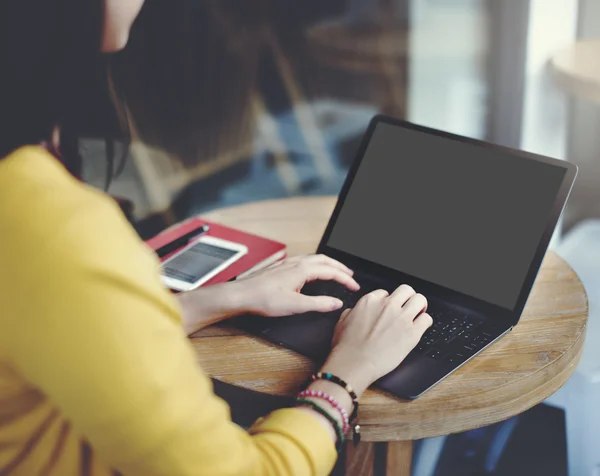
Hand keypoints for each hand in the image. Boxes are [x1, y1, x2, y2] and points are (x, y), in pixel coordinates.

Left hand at [235, 254, 359, 316]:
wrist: (241, 295)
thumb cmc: (264, 300)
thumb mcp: (295, 305)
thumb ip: (319, 304)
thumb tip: (336, 303)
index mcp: (302, 269)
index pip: (331, 271)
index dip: (345, 279)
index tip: (354, 287)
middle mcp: (296, 263)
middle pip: (325, 260)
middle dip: (340, 267)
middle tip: (350, 276)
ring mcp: (287, 263)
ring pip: (314, 258)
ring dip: (328, 264)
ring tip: (335, 271)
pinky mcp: (280, 268)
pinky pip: (304, 260)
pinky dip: (316, 264)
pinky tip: (311, 271)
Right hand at [321, 285, 432, 396]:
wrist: (354, 364)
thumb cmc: (346, 347)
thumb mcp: (342, 322)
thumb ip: (351, 312)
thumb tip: (354, 311)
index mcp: (370, 301)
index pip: (386, 293)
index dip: (388, 302)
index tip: (389, 309)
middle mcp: (387, 305)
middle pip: (406, 290)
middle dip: (408, 298)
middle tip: (408, 307)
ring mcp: (401, 318)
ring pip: (420, 299)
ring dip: (420, 307)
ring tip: (418, 315)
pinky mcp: (412, 333)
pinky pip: (427, 319)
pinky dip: (425, 322)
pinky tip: (420, 328)